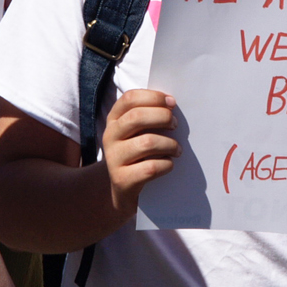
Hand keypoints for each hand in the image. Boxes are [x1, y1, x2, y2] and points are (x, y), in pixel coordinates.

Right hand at [102, 89, 179, 217]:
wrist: (123, 189)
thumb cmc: (138, 154)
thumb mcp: (137, 132)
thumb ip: (149, 116)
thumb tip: (172, 104)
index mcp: (114, 120)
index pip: (129, 98)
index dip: (153, 97)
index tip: (172, 103)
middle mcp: (109, 136)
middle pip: (137, 117)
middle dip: (163, 117)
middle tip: (175, 125)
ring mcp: (113, 158)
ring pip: (147, 143)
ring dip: (170, 144)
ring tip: (177, 149)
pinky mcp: (122, 179)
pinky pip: (151, 167)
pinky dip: (166, 164)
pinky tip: (169, 164)